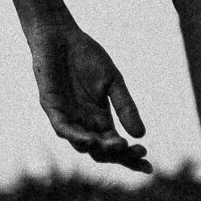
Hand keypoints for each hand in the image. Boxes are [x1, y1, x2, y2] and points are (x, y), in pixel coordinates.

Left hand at [28, 20, 151, 173]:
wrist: (60, 35)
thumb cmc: (86, 56)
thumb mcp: (112, 81)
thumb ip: (124, 106)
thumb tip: (141, 134)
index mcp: (100, 118)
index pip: (116, 146)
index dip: (130, 158)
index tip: (149, 165)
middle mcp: (83, 123)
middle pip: (102, 151)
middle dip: (120, 156)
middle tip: (137, 153)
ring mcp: (66, 116)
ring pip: (82, 144)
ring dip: (98, 148)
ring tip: (116, 146)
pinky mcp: (51, 107)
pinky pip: (62, 128)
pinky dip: (75, 136)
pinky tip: (90, 140)